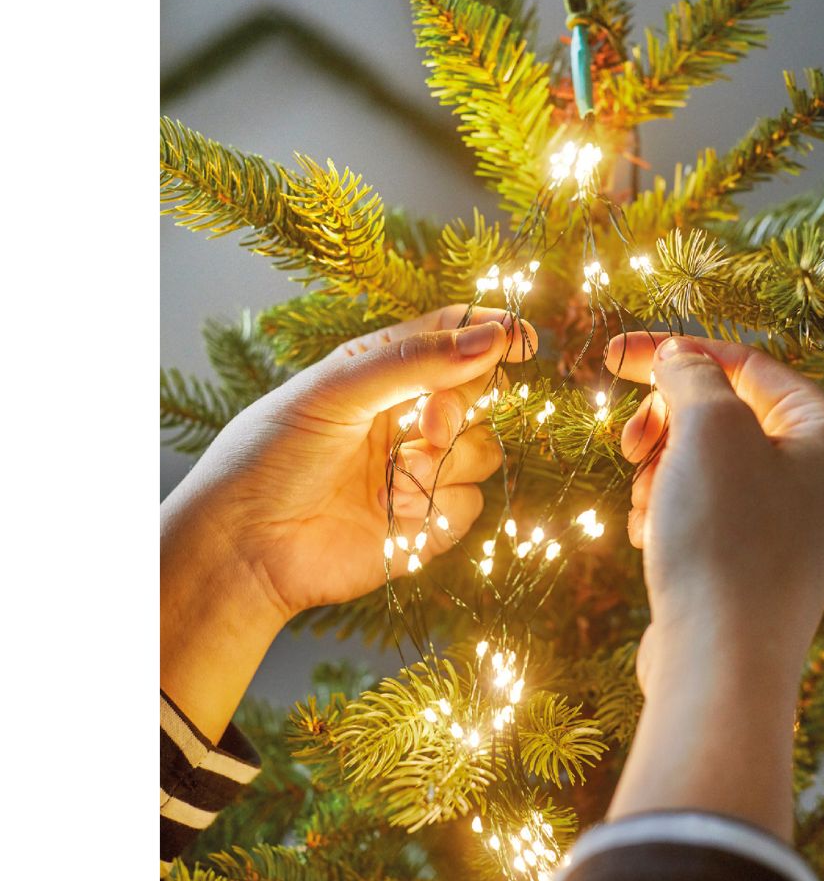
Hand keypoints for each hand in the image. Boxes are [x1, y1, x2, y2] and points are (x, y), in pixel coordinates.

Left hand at [161, 305, 536, 741]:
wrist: (244, 548)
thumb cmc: (272, 455)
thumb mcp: (338, 390)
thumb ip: (416, 361)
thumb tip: (493, 336)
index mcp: (381, 372)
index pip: (452, 336)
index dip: (491, 333)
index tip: (522, 338)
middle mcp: (406, 417)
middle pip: (479, 394)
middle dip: (462, 408)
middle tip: (428, 426)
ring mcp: (419, 471)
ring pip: (484, 452)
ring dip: (448, 463)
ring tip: (395, 478)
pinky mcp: (426, 524)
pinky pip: (471, 505)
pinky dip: (438, 508)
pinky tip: (392, 514)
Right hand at [608, 333, 823, 690]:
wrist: (720, 664)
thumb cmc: (726, 538)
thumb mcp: (709, 430)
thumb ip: (691, 375)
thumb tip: (678, 357)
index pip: (748, 365)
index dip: (678, 352)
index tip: (616, 355)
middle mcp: (822, 479)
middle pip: (726, 416)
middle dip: (667, 424)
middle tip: (630, 444)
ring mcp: (791, 526)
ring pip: (707, 464)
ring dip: (663, 472)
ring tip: (648, 505)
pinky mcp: (756, 564)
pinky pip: (706, 510)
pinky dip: (670, 512)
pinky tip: (653, 538)